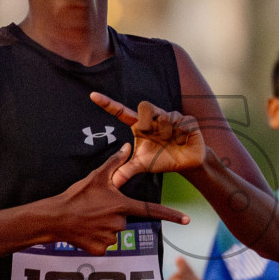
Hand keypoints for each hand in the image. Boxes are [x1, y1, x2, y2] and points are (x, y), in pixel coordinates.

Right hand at [56, 144, 189, 254]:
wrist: (55, 218)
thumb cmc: (77, 196)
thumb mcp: (96, 177)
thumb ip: (115, 163)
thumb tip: (127, 146)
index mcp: (122, 205)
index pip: (152, 210)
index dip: (172, 215)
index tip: (188, 220)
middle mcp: (120, 223)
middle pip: (124, 221)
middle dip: (112, 216)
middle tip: (95, 211)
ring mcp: (111, 238)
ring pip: (114, 233)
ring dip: (104, 228)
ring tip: (88, 221)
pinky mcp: (101, 250)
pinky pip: (104, 245)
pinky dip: (96, 240)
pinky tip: (85, 232)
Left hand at [91, 91, 206, 185]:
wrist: (185, 164)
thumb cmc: (161, 160)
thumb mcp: (141, 165)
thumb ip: (125, 170)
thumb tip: (111, 183)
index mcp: (140, 125)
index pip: (121, 112)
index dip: (108, 104)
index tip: (92, 96)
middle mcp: (153, 117)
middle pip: (144, 105)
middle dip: (147, 121)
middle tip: (153, 136)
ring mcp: (170, 116)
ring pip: (164, 116)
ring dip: (167, 133)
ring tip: (171, 142)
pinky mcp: (186, 119)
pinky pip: (181, 123)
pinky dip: (181, 136)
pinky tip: (182, 142)